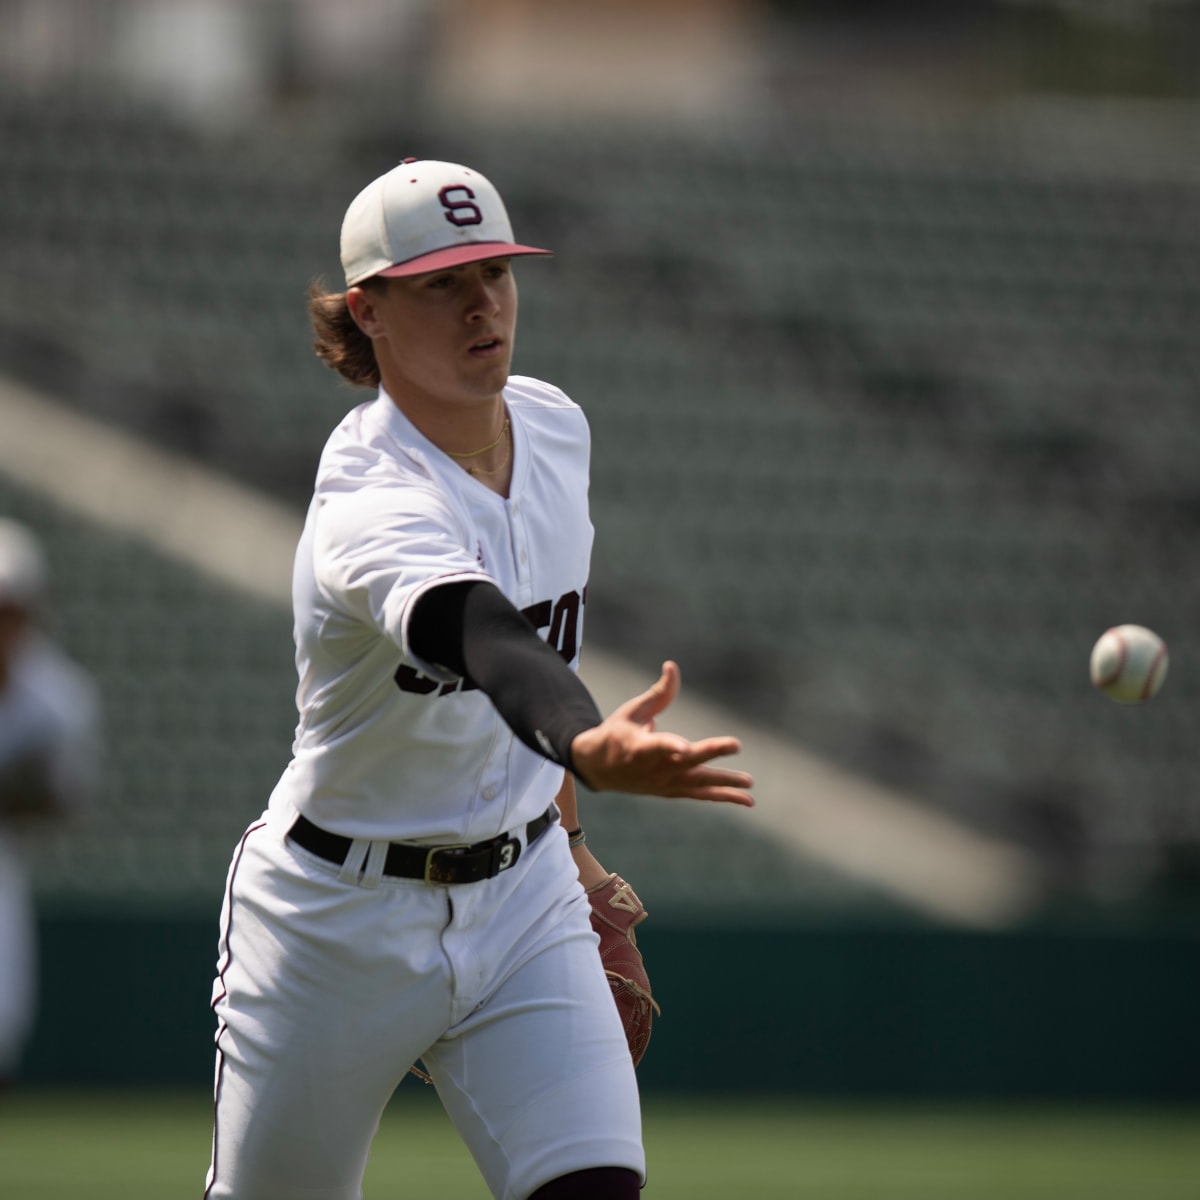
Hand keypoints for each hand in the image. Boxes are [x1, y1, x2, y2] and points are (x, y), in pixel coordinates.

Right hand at [569, 661, 752, 805]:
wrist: (597, 768)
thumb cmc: (616, 733)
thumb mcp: (631, 710)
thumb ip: (657, 693)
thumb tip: (672, 666)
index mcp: (638, 747)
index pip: (657, 746)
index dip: (671, 746)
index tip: (685, 748)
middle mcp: (653, 769)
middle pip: (686, 763)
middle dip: (711, 753)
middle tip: (735, 744)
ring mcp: (663, 784)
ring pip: (697, 784)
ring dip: (725, 784)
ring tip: (749, 784)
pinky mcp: (670, 792)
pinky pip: (700, 795)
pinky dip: (722, 796)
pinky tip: (746, 799)